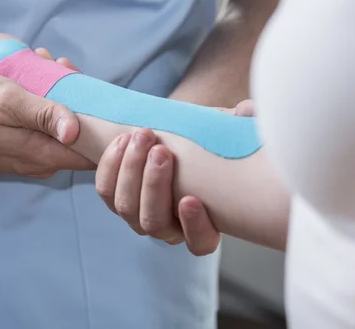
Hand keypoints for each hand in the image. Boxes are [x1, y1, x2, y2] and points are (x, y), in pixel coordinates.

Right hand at [0, 0, 93, 175]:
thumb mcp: (7, 100)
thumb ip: (44, 114)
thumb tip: (76, 131)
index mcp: (40, 154)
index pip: (88, 154)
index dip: (102, 129)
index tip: (101, 101)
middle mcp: (36, 164)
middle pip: (75, 139)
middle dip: (78, 103)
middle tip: (64, 68)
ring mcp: (23, 162)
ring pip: (57, 134)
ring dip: (58, 102)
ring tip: (48, 67)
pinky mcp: (11, 155)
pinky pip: (39, 134)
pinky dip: (42, 111)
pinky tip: (32, 87)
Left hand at [95, 100, 254, 255]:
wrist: (172, 142)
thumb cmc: (208, 149)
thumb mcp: (230, 139)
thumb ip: (244, 128)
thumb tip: (247, 111)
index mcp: (204, 227)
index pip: (200, 243)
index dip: (194, 227)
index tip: (190, 199)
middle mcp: (169, 229)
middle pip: (154, 222)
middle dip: (154, 185)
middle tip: (161, 150)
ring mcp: (139, 216)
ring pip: (126, 207)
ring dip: (131, 170)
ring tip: (143, 136)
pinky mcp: (117, 198)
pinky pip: (106, 191)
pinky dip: (111, 165)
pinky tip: (123, 140)